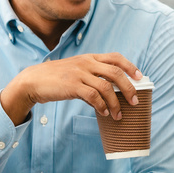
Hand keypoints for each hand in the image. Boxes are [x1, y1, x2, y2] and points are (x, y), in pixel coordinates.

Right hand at [0, 53, 142, 124]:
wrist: (33, 80)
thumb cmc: (57, 77)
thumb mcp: (77, 70)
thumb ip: (92, 77)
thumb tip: (109, 94)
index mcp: (90, 57)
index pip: (116, 57)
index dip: (131, 66)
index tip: (140, 77)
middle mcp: (87, 63)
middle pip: (116, 72)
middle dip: (129, 88)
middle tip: (135, 101)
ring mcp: (79, 73)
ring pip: (106, 87)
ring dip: (115, 103)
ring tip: (118, 115)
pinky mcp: (72, 85)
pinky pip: (93, 96)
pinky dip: (101, 106)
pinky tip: (103, 113)